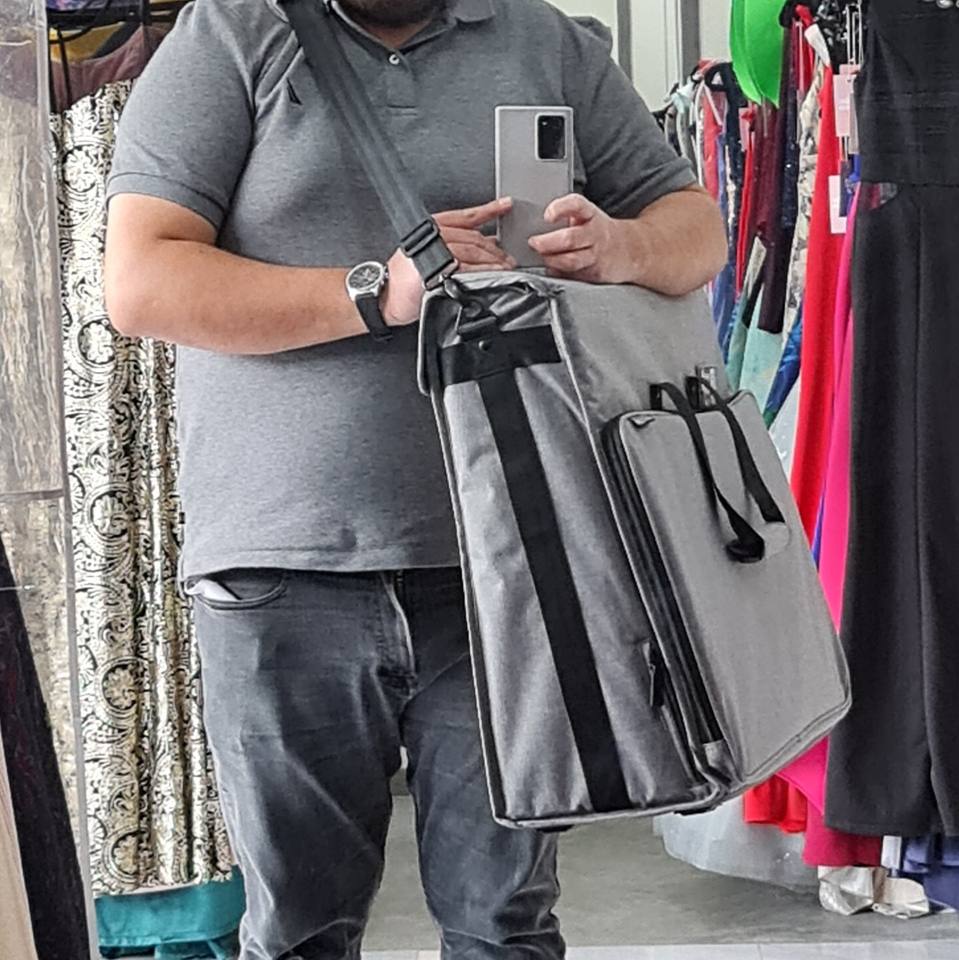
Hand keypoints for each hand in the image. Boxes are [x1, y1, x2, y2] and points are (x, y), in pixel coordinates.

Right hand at [382, 198, 514, 326]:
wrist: (386, 298)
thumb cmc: (405, 282)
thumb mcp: (427, 255)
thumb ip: (452, 247)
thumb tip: (484, 246)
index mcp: (432, 228)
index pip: (465, 216)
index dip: (489, 209)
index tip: (506, 204)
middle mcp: (433, 236)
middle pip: (473, 237)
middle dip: (496, 248)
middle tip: (509, 258)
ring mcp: (434, 252)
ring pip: (472, 250)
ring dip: (494, 260)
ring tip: (506, 268)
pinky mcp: (436, 270)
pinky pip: (468, 269)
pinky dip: (484, 272)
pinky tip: (495, 274)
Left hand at [529, 194, 641, 284]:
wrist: (631, 250)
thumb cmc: (599, 232)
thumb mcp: (587, 216)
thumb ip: (565, 218)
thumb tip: (535, 225)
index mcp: (591, 215)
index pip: (576, 205)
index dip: (560, 208)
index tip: (547, 215)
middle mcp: (595, 234)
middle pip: (570, 238)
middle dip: (547, 242)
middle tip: (533, 243)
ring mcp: (596, 255)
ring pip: (571, 260)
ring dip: (551, 260)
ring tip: (542, 258)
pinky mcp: (595, 274)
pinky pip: (573, 275)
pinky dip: (559, 273)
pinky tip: (553, 269)